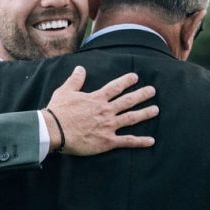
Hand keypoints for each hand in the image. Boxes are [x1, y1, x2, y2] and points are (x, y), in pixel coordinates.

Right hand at [43, 66, 157, 155]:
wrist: (54, 130)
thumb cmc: (58, 111)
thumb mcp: (65, 91)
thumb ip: (75, 80)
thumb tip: (80, 68)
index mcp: (97, 99)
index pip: (115, 87)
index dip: (126, 81)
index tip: (135, 77)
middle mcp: (106, 111)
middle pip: (128, 101)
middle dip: (142, 95)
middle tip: (152, 91)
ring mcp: (109, 126)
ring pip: (131, 118)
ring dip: (145, 113)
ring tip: (155, 110)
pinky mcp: (107, 141)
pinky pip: (127, 141)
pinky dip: (140, 141)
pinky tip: (151, 141)